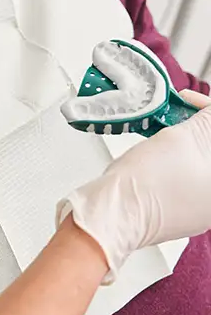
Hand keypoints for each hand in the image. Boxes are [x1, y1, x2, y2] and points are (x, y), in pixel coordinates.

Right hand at [58, 92, 210, 278]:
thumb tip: (210, 111)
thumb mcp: (180, 138)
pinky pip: (184, 179)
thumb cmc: (146, 182)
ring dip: (183, 145)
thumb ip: (205, 122)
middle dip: (194, 128)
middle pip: (207, 150)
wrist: (115, 211)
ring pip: (197, 164)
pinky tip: (156, 157)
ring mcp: (200, 210)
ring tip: (160, 135)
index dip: (203, 109)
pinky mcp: (180, 213)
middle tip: (173, 117)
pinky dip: (173, 163)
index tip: (185, 102)